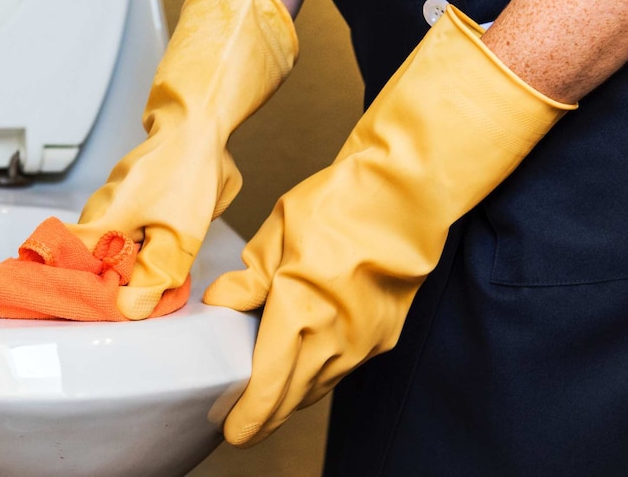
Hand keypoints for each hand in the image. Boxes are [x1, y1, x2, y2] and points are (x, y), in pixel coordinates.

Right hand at [68, 0, 297, 318]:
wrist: (198, 124)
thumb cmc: (187, 174)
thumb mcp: (180, 237)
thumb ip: (154, 276)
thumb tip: (130, 309)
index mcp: (102, 224)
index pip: (60, 266)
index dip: (66, 289)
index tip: (81, 308)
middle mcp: (98, 212)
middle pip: (86, 262)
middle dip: (104, 285)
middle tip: (127, 303)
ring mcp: (112, 202)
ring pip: (107, 247)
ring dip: (124, 267)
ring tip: (144, 282)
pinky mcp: (128, 196)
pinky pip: (123, 231)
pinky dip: (135, 248)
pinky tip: (155, 254)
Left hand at [204, 6, 574, 445]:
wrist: (404, 197)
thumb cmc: (340, 206)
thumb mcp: (277, 234)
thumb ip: (248, 278)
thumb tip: (223, 301)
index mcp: (300, 318)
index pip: (267, 389)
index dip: (248, 417)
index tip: (234, 430)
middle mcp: (335, 342)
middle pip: (294, 399)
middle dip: (266, 415)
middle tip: (245, 422)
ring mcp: (364, 343)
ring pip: (321, 386)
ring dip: (294, 395)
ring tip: (270, 396)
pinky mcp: (384, 335)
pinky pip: (345, 368)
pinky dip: (320, 373)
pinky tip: (307, 363)